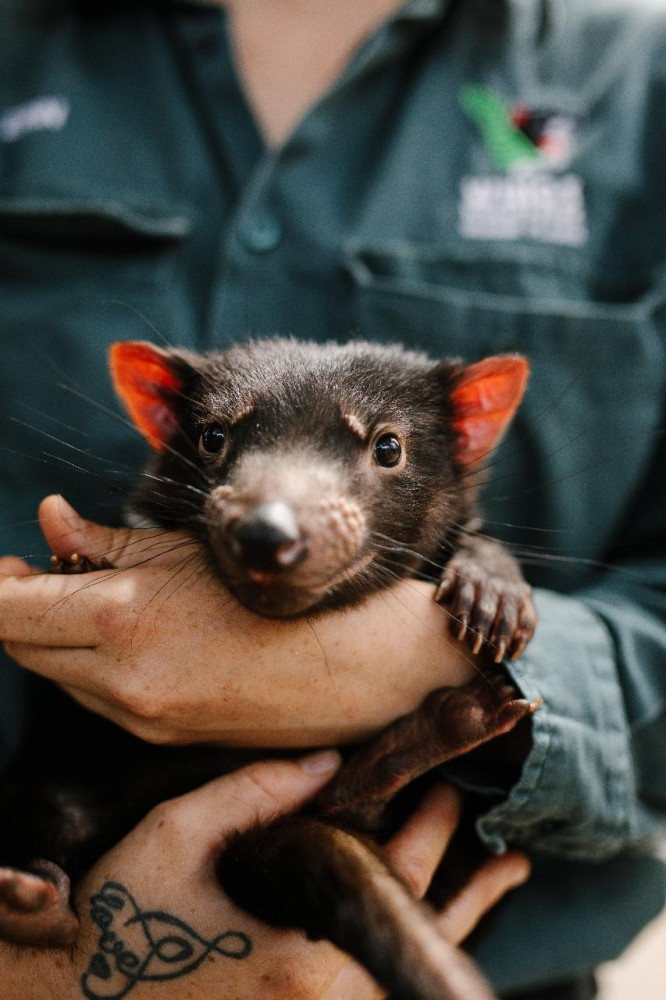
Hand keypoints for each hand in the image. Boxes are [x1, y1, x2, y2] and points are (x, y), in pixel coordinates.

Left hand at [0, 496, 475, 745]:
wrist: (356, 670)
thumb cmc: (280, 591)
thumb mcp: (188, 550)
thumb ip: (106, 541)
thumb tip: (49, 519)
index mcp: (121, 620)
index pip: (6, 612)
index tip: (5, 566)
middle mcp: (119, 682)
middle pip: (21, 648)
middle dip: (18, 609)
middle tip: (41, 571)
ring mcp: (139, 720)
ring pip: (57, 676)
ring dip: (55, 639)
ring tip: (96, 599)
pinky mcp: (159, 739)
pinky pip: (97, 699)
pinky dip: (91, 666)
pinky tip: (131, 636)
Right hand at [0, 756, 528, 999]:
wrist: (87, 987)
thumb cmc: (126, 910)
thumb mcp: (179, 835)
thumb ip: (253, 792)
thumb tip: (326, 760)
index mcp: (300, 952)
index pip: (389, 877)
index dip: (428, 826)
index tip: (448, 784)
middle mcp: (321, 993)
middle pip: (414, 924)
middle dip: (458, 870)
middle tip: (488, 827)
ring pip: (406, 961)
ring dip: (463, 916)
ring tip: (508, 874)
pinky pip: (378, 976)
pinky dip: (418, 942)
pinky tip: (444, 917)